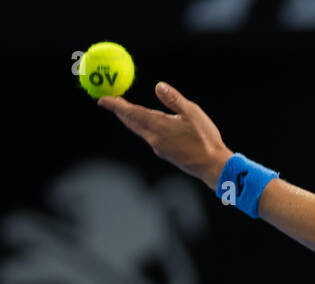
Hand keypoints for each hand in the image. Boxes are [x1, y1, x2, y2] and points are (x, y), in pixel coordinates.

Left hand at [98, 81, 233, 188]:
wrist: (213, 166)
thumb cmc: (206, 139)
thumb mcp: (192, 113)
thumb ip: (174, 99)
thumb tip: (158, 86)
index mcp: (159, 126)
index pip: (131, 113)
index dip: (115, 106)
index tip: (102, 100)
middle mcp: (154, 138)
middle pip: (131, 123)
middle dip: (120, 112)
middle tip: (111, 102)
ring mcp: (159, 148)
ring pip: (139, 130)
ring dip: (131, 119)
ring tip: (126, 110)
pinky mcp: (165, 153)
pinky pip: (150, 137)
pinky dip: (143, 127)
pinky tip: (149, 124)